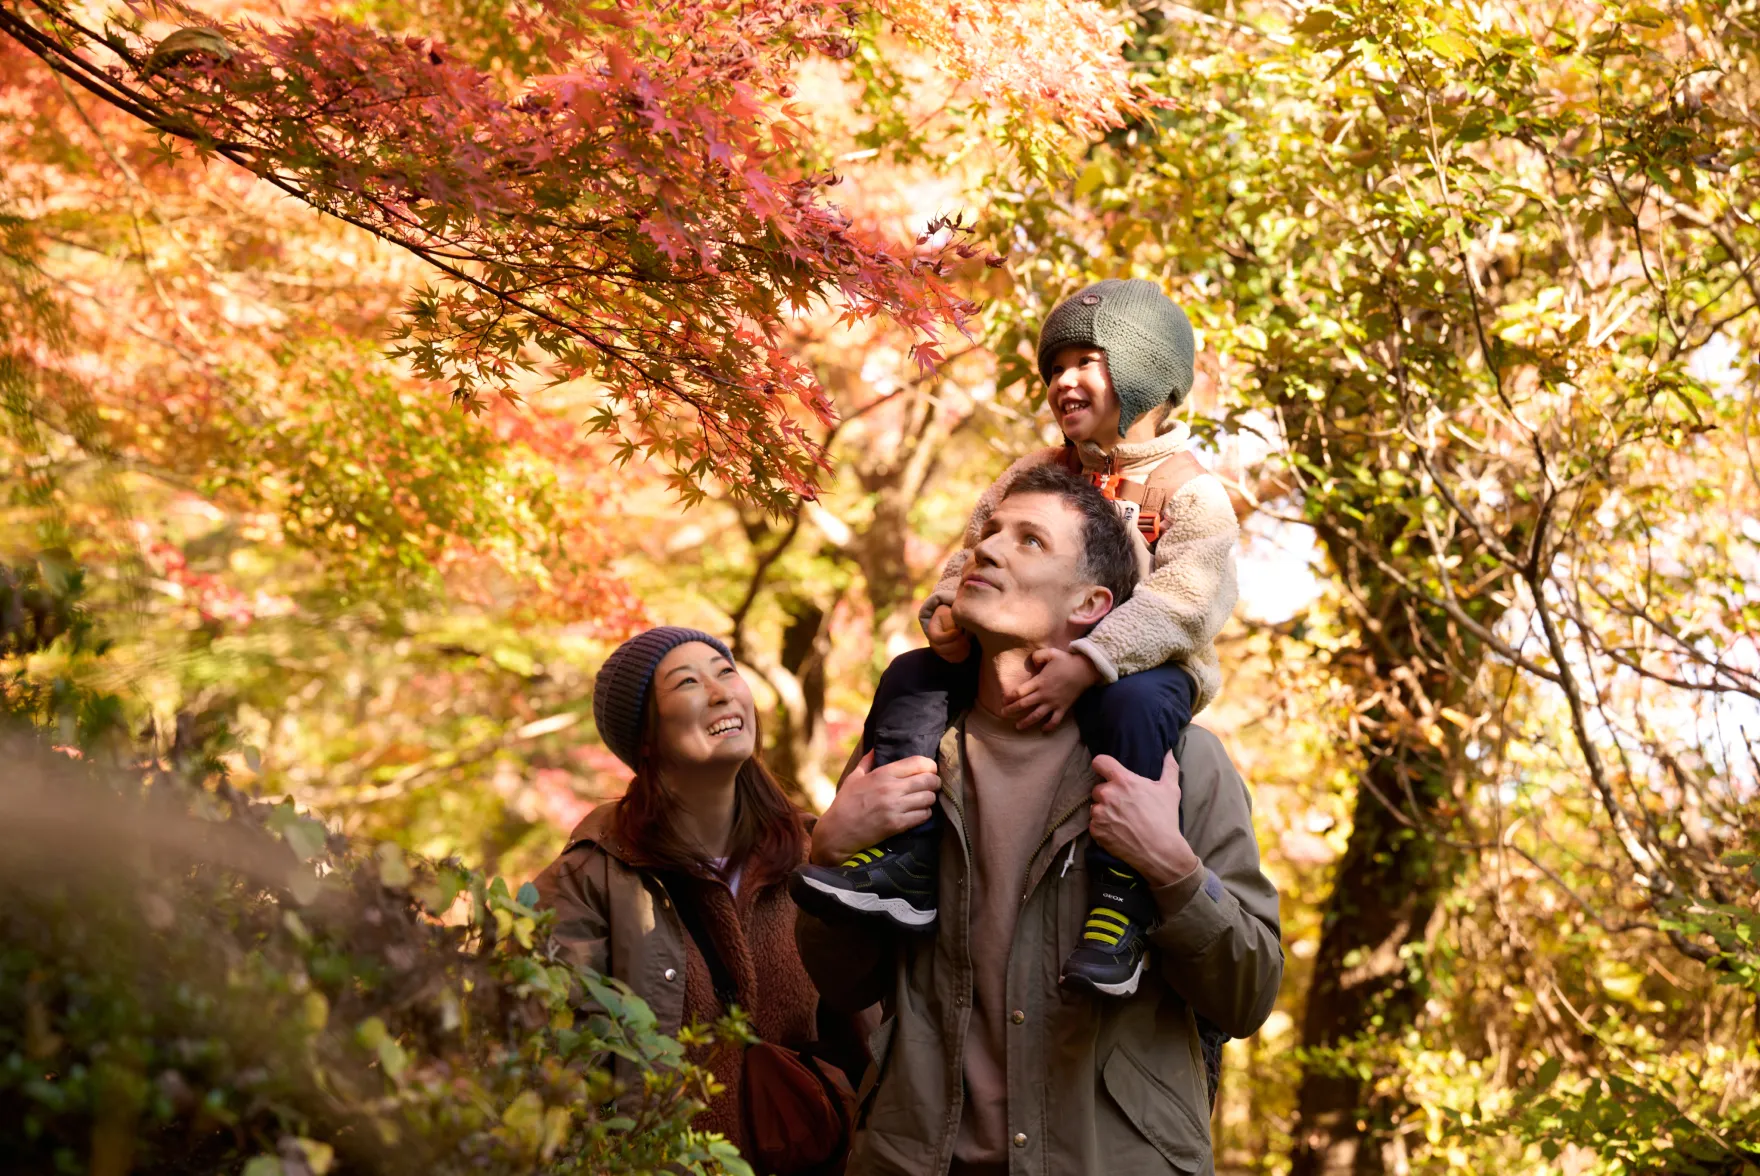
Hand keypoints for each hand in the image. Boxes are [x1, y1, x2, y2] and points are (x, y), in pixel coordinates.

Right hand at [811, 751, 940, 866]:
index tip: (930, 770)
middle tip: (932, 786)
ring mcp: (895, 807)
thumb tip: (874, 749)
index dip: (930, 766)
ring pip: (928, 798)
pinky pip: (923, 816)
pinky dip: (925, 814)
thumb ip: (867, 762)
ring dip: (930, 799)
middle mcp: (891, 788)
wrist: (838, 832)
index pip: (918, 763)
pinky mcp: (897, 825)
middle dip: (934, 782)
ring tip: (924, 800)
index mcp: (882, 773)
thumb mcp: (854, 778)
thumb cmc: (845, 803)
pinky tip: (919, 813)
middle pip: (928, 780)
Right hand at [926, 604, 970, 662]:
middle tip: (965, 637)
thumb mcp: (951, 612)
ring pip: (948, 656)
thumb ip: (950, 620)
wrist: (959, 618)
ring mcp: (941, 650)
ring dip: (960, 650)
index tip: (958, 631)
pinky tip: (968, 647)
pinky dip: (963, 655)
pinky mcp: (949, 655)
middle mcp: (934, 642)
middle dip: (956, 644)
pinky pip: (955, 660)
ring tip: (967, 642)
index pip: (937, 638)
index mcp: (932, 630)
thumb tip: (953, 630)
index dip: (948, 637)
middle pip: (942, 650)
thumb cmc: (954, 613)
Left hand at [1002, 647, 1100, 731]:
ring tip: (1018, 727)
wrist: (1085, 670)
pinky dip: (1049, 726)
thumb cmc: (1066, 661)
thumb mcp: (1050, 653)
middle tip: (1003, 714)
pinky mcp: (1063, 708)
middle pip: (1024, 705)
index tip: (1003, 700)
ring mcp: (1053, 703)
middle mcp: (1044, 694)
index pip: (1019, 692)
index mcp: (1039, 682)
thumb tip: (1032, 664)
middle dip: (1011, 710)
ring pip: (1037, 716)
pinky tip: (1043, 729)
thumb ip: (1037, 656)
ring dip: (1026, 722)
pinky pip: (1055, 720)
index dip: (1009, 697)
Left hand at [1088, 751, 1199, 887]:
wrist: (1160, 851)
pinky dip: (1102, 827)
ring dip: (1104, 811)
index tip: (1107, 771)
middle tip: (1123, 804)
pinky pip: (1094, 824)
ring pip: (1095, 806)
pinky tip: (1117, 831)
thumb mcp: (1170, 790)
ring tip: (1121, 820)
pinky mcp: (1096, 830)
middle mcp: (1107, 794)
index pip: (1100, 762)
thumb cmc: (1165, 818)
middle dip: (1108, 794)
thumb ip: (1168, 768)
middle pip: (1098, 788)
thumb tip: (1169, 752)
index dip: (1103, 765)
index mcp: (1123, 780)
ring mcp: (1099, 813)